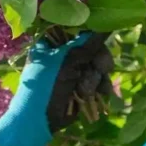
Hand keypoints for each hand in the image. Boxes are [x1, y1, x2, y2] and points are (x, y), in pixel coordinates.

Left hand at [0, 31, 114, 145]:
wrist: (39, 120)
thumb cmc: (46, 87)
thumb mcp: (66, 63)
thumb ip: (88, 44)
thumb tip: (106, 24)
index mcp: (52, 42)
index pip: (77, 28)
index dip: (92, 33)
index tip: (102, 38)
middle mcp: (63, 53)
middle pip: (91, 46)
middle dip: (98, 60)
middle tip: (102, 68)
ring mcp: (72, 68)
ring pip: (96, 63)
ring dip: (97, 77)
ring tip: (87, 90)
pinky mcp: (80, 83)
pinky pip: (98, 78)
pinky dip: (100, 86)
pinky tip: (101, 94)